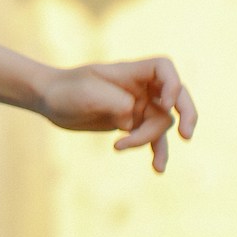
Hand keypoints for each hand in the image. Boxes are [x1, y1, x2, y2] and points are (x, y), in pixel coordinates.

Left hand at [41, 55, 196, 172]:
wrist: (49, 100)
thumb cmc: (66, 91)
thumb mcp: (88, 95)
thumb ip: (116, 103)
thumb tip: (132, 121)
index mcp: (130, 72)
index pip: (164, 68)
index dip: (172, 85)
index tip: (164, 104)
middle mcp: (139, 88)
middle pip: (176, 96)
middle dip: (187, 114)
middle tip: (186, 135)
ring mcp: (137, 105)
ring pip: (162, 123)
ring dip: (153, 141)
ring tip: (140, 156)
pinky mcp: (131, 123)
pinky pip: (151, 137)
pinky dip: (156, 151)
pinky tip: (157, 168)